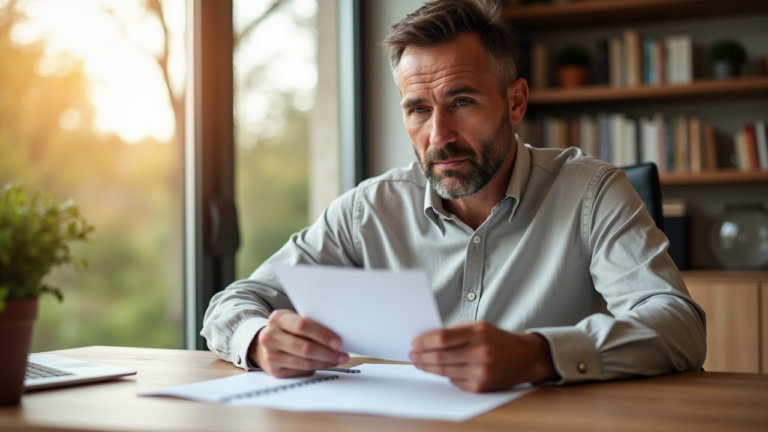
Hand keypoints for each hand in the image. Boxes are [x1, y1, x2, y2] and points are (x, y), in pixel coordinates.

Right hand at [249, 309, 348, 377]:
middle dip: (328, 353)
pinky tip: (324, 364)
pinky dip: (316, 368)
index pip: (303, 326)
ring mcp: (271, 355)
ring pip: (305, 362)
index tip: (338, 342)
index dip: (322, 335)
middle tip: (343, 355)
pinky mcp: (274, 371)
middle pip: (305, 348)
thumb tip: (336, 336)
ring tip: (338, 360)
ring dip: (325, 362)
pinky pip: (301, 371)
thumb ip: (309, 325)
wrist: (266, 345)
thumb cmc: (287, 330)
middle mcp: (270, 337)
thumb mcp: (293, 320)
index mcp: (278, 318)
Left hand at [409, 321, 557, 391]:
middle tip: (412, 355)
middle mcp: (481, 352)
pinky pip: (454, 381)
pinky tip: (438, 370)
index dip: (425, 341)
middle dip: (422, 356)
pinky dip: (445, 375)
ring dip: (428, 367)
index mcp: (479, 332)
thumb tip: (427, 339)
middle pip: (441, 356)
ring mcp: (481, 371)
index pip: (443, 338)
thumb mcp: (479, 327)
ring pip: (445, 371)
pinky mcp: (481, 386)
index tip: (415, 343)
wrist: (524, 357)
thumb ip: (455, 332)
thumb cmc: (498, 339)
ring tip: (419, 363)